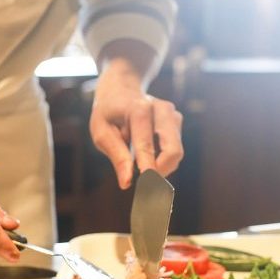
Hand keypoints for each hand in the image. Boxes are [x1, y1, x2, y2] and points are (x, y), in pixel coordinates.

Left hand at [89, 63, 183, 188]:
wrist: (121, 88)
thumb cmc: (108, 113)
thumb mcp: (102, 132)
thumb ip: (116, 156)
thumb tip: (127, 182)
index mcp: (139, 110)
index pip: (146, 145)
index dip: (148, 169)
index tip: (148, 190)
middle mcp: (161, 109)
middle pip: (173, 150)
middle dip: (161, 172)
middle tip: (145, 187)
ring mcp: (172, 114)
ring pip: (176, 152)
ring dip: (160, 166)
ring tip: (140, 165)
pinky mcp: (177, 120)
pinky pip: (174, 149)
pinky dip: (162, 159)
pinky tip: (147, 153)